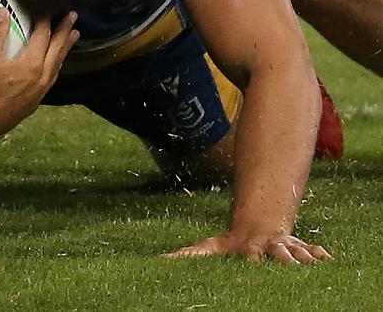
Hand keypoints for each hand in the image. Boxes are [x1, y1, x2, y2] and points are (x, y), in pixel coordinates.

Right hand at [0, 8, 78, 142]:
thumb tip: (3, 12)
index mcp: (31, 64)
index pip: (43, 36)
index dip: (45, 20)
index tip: (48, 9)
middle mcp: (42, 77)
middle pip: (57, 48)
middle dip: (65, 30)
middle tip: (73, 16)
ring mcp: (41, 90)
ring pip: (58, 64)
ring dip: (65, 48)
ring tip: (74, 35)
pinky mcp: (36, 101)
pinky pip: (52, 78)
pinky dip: (57, 65)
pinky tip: (57, 63)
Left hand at [164, 231, 331, 264]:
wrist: (256, 223)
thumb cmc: (231, 243)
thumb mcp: (208, 246)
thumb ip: (187, 255)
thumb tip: (160, 261)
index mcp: (249, 251)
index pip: (251, 257)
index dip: (253, 260)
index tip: (254, 262)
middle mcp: (268, 248)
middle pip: (278, 253)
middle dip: (285, 258)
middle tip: (291, 264)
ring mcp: (285, 247)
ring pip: (298, 251)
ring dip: (305, 257)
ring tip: (314, 263)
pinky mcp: (298, 247)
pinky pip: (312, 249)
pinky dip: (319, 254)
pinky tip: (328, 260)